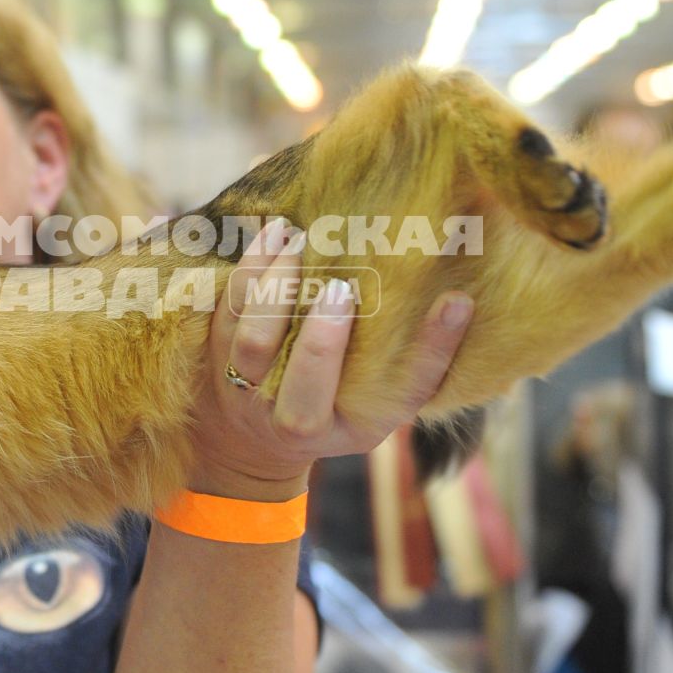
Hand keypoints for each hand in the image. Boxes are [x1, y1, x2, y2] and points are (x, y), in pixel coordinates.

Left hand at [187, 220, 473, 499]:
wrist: (254, 443)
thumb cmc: (338, 412)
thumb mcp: (380, 406)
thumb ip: (420, 364)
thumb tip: (460, 303)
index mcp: (335, 428)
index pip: (388, 395)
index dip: (425, 351)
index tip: (452, 302)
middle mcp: (283, 414)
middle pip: (301, 373)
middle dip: (324, 330)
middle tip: (344, 285)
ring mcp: (240, 384)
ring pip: (252, 338)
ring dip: (276, 286)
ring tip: (299, 239)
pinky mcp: (212, 352)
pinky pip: (221, 308)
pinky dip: (244, 266)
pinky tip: (272, 230)